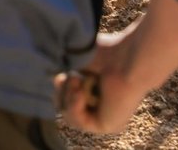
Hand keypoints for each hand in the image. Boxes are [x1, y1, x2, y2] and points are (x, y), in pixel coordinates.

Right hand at [57, 0, 177, 135]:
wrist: (131, 59)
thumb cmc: (109, 52)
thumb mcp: (76, 59)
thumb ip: (61, 66)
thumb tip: (46, 71)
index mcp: (96, 91)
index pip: (67, 97)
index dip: (59, 87)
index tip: (58, 73)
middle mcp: (101, 106)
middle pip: (65, 108)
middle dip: (60, 92)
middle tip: (65, 77)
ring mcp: (105, 118)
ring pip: (70, 117)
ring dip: (68, 97)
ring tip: (77, 81)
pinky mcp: (107, 126)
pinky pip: (79, 122)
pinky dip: (75, 104)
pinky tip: (81, 90)